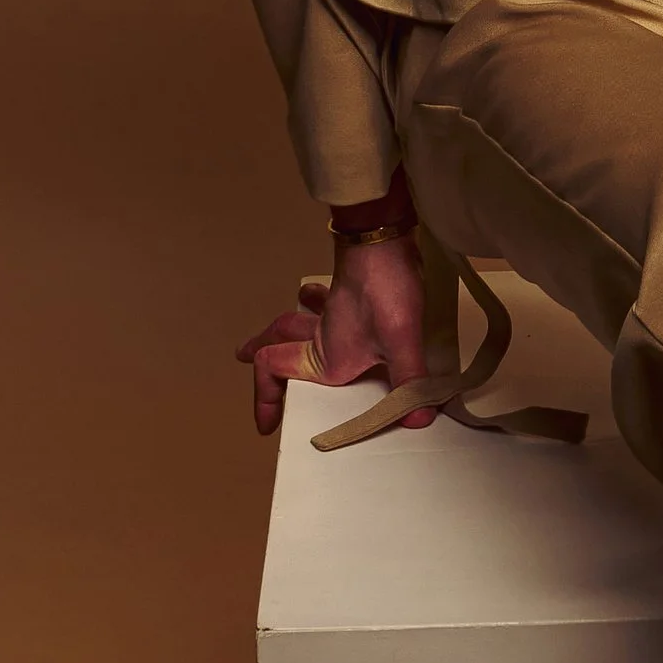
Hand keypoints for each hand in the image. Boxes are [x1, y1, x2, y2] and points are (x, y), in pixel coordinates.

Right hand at [235, 229, 434, 434]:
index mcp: (325, 356)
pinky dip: (314, 306)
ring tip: (273, 336)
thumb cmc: (383, 288)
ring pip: (296, 323)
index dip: (265, 398)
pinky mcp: (350, 296)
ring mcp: (334, 314)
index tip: (267, 424)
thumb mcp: (401, 340)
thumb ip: (409, 381)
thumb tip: (418, 419)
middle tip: (245, 360)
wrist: (383, 238)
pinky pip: (322, 306)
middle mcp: (323, 336)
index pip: (273, 371)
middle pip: (278, 345)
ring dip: (283, 332)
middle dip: (262, 358)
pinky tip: (318, 301)